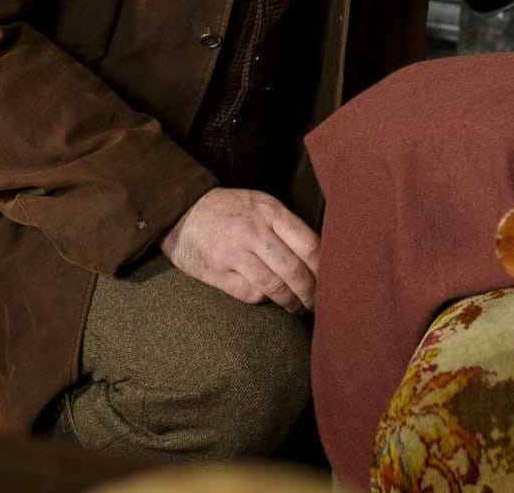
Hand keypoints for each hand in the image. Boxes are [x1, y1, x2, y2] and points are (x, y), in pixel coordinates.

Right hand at [160, 187, 320, 313]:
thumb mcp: (260, 204)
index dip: (324, 269)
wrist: (181, 211)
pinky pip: (251, 294)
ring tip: (298, 307)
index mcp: (270, 211)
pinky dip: (264, 300)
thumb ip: (286, 226)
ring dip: (291, 302)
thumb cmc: (229, 210)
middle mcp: (254, 231)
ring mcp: (234, 252)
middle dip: (311, 293)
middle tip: (317, 304)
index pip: (309, 245)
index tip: (331, 282)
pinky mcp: (217, 271)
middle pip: (295, 270)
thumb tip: (319, 257)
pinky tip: (269, 298)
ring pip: (275, 287)